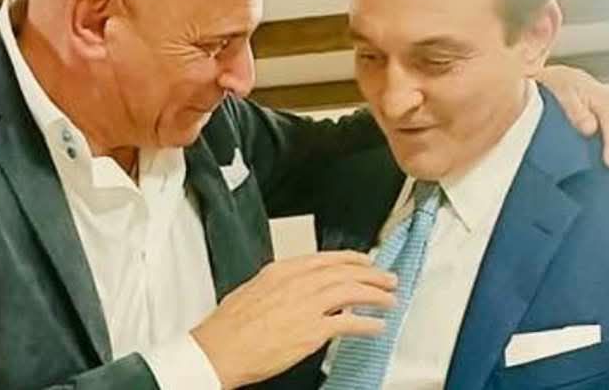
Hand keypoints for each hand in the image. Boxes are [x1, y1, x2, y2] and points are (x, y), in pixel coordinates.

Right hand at [191, 251, 396, 388]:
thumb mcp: (254, 290)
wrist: (219, 349)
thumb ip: (281, 287)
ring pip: (351, 292)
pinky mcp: (312, 331)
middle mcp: (297, 283)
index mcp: (282, 271)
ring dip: (375, 295)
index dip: (351, 259)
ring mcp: (306, 306)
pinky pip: (348, 324)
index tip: (365, 262)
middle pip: (344, 272)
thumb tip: (298, 291)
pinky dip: (367, 324)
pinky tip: (376, 326)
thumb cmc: (228, 327)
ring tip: (389, 300)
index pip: (325, 259)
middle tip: (388, 279)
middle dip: (371, 275)